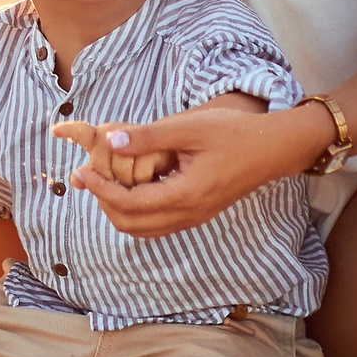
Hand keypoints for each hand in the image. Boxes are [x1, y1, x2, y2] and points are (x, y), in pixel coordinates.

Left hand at [64, 105, 322, 238]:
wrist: (272, 149)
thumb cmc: (234, 133)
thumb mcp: (189, 128)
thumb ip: (148, 137)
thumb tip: (109, 142)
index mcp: (184, 195)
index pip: (130, 204)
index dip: (101, 189)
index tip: (83, 171)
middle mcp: (188, 215)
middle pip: (131, 224)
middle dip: (105, 202)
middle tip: (89, 176)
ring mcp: (194, 218)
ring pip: (143, 228)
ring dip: (119, 208)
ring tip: (105, 181)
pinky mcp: (198, 213)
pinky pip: (158, 223)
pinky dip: (137, 210)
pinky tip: (133, 184)